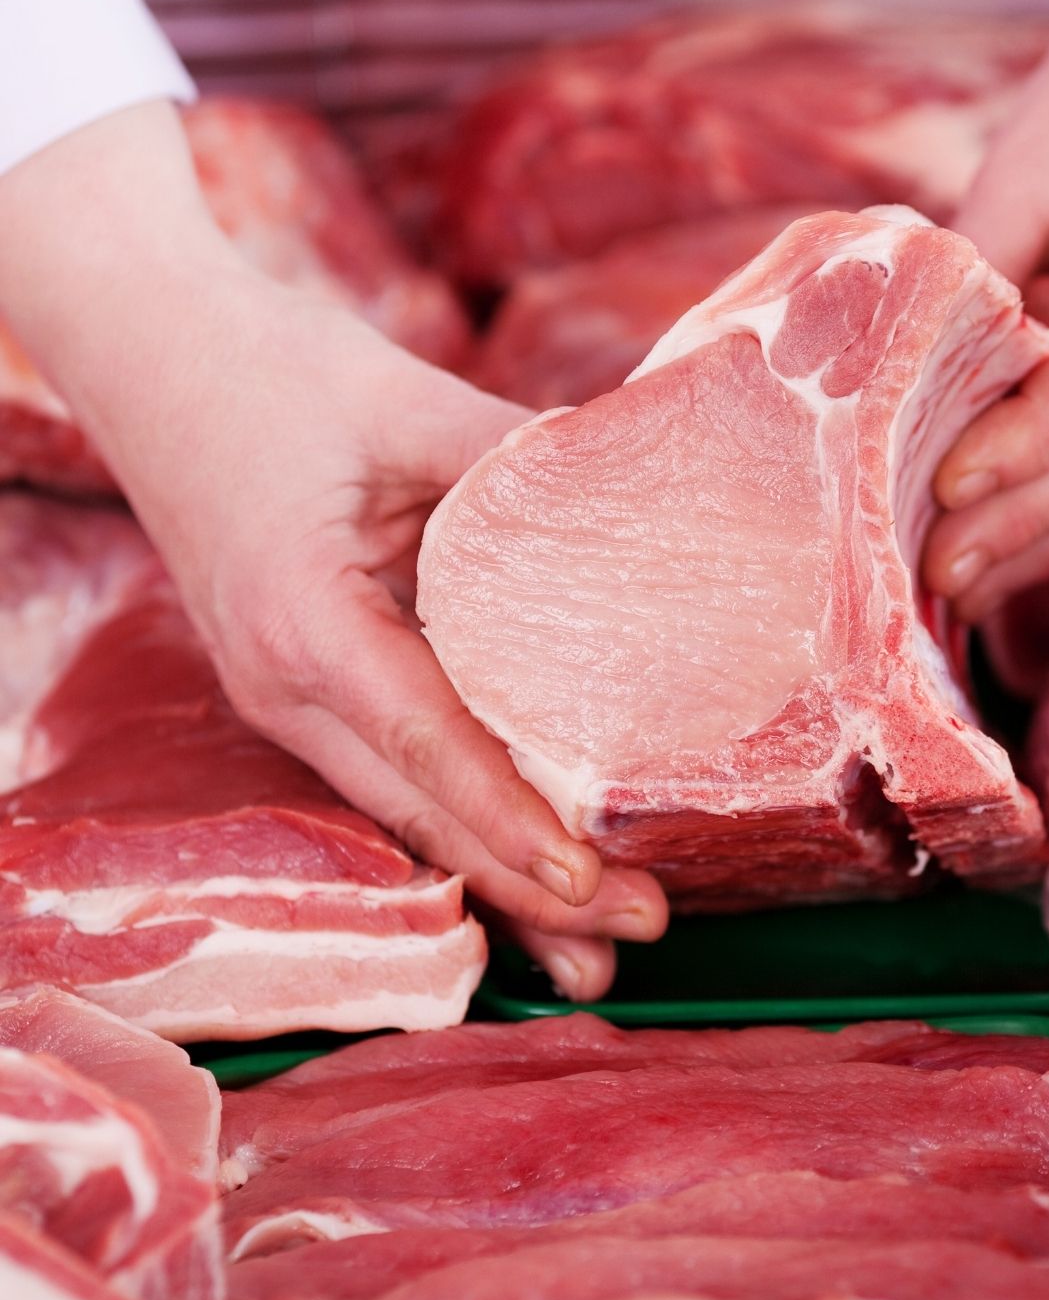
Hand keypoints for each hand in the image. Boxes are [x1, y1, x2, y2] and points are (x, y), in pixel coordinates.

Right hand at [0, 103, 666, 1000]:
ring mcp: (286, 694)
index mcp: (305, 621)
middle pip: (418, 809)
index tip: (584, 876)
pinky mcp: (306, 682)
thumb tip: (639, 505)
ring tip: (590, 945)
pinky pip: (391, 772)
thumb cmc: (275, 372)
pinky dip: (459, 823)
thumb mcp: (407, 403)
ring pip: (403, 809)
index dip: (507, 816)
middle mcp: (285, 683)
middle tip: (638, 927)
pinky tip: (516, 869)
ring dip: (494, 877)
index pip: (425, 742)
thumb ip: (520, 461)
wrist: (158, 353)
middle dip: (524, 884)